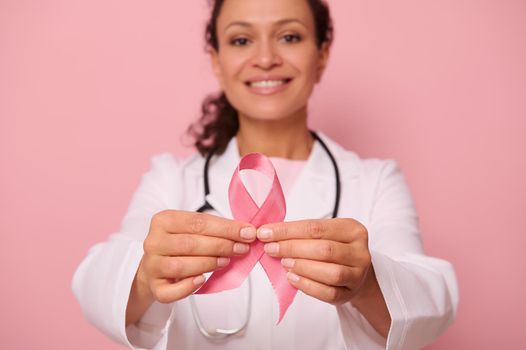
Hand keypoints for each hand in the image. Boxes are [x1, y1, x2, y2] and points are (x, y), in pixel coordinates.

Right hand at [139, 210, 256, 303]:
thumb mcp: (193, 230)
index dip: (225, 228)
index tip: (247, 232)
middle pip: (190, 244)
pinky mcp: (154, 287)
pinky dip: (188, 286)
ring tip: (226, 261)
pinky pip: (171, 290)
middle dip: (221, 245)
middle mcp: (153, 241)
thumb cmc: (180, 244)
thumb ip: (215, 229)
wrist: (155, 266)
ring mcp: (152, 265)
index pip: (198, 222)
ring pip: (181, 266)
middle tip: (241, 248)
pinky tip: (202, 280)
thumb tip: (246, 232)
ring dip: (208, 264)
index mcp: (163, 220)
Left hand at [256, 218, 371, 304]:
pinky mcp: (350, 293)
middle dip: (292, 248)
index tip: (266, 233)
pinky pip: (329, 293)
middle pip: (324, 249)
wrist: (354, 271)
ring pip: (331, 272)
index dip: (288, 231)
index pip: (316, 228)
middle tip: (271, 249)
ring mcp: (358, 274)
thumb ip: (301, 233)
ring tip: (284, 263)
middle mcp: (360, 252)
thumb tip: (268, 233)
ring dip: (302, 267)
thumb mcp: (324, 234)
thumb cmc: (334, 247)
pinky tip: (292, 278)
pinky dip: (308, 286)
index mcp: (353, 229)